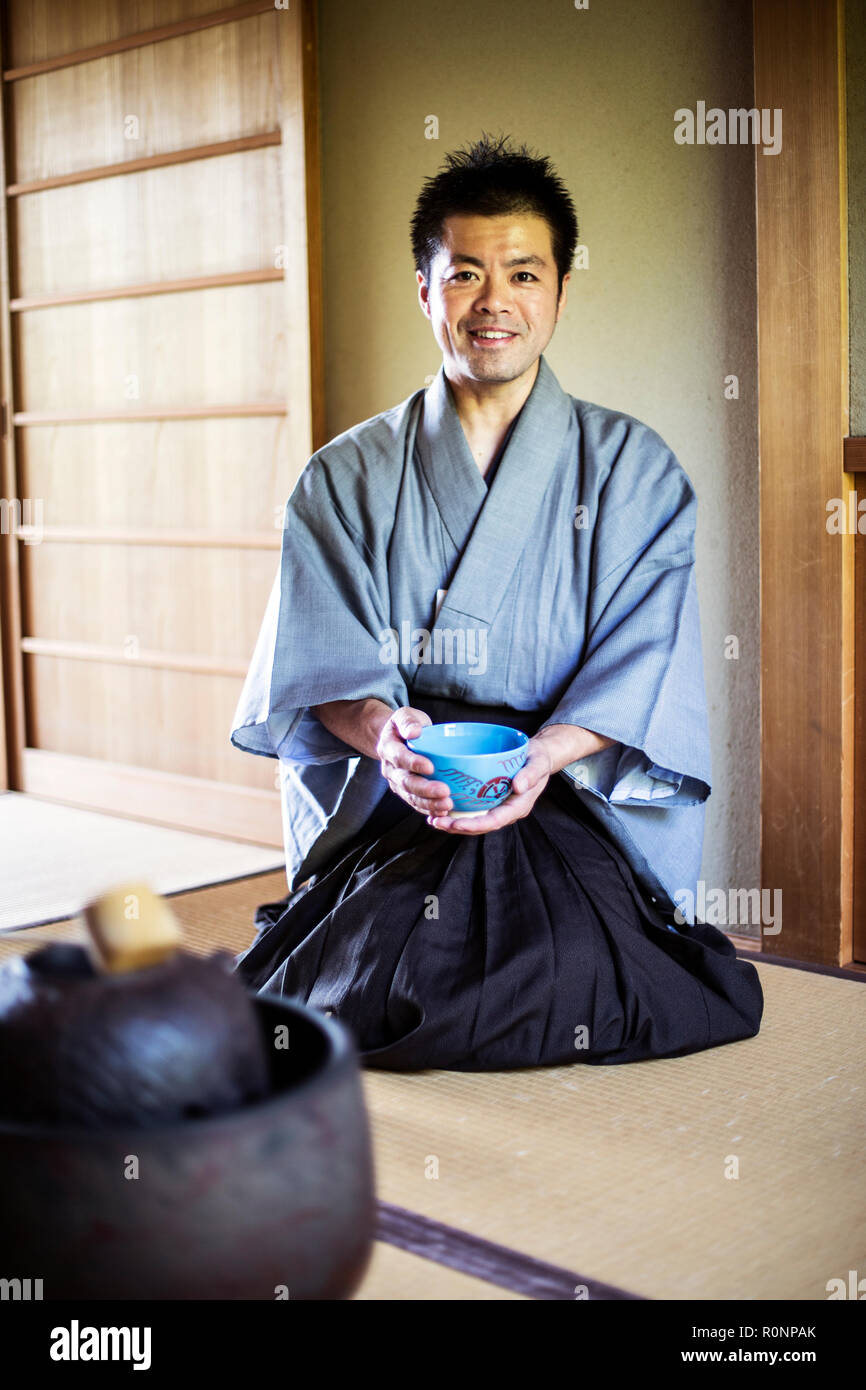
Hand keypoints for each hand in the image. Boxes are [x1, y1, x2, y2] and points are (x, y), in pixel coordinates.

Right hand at [375, 707, 454, 817]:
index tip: (430, 767)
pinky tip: (442, 812)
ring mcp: (396, 782)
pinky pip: (415, 804)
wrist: (396, 739)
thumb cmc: (406, 726)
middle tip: (444, 791)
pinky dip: (428, 810)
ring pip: (410, 797)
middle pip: (405, 782)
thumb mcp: (404, 715)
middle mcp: (390, 769)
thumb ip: (408, 721)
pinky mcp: (405, 792)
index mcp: (388, 748)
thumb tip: (415, 731)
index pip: (399, 757)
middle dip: (425, 789)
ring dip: (429, 803)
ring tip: (446, 805)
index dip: (413, 763)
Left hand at [426, 737, 554, 834]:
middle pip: (480, 824)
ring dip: (453, 822)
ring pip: (474, 819)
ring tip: (433, 820)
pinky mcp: (489, 799)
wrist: (536, 756)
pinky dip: (456, 811)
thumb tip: (519, 786)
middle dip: (458, 827)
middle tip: (436, 822)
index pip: (495, 821)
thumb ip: (531, 775)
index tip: (456, 824)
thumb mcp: (538, 763)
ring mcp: (496, 806)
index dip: (475, 825)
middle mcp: (505, 810)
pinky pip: (472, 809)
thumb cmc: (538, 759)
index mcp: (518, 806)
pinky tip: (439, 807)